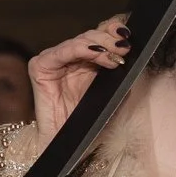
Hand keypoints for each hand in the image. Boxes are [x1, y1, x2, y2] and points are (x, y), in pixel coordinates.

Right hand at [30, 16, 130, 131]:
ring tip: (114, 55)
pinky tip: (96, 53)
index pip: (100, 37)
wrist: (66, 143)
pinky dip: (80, 48)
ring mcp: (54, 60)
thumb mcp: (113, 96)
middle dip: (109, 39)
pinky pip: (62, 51)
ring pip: (79, 41)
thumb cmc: (87, 123)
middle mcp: (69, 58)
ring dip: (99, 44)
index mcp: (86, 62)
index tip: (128, 37)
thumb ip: (121, 76)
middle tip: (124, 48)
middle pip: (91, 36)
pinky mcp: (40, 66)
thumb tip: (135, 59)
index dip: (113, 33)